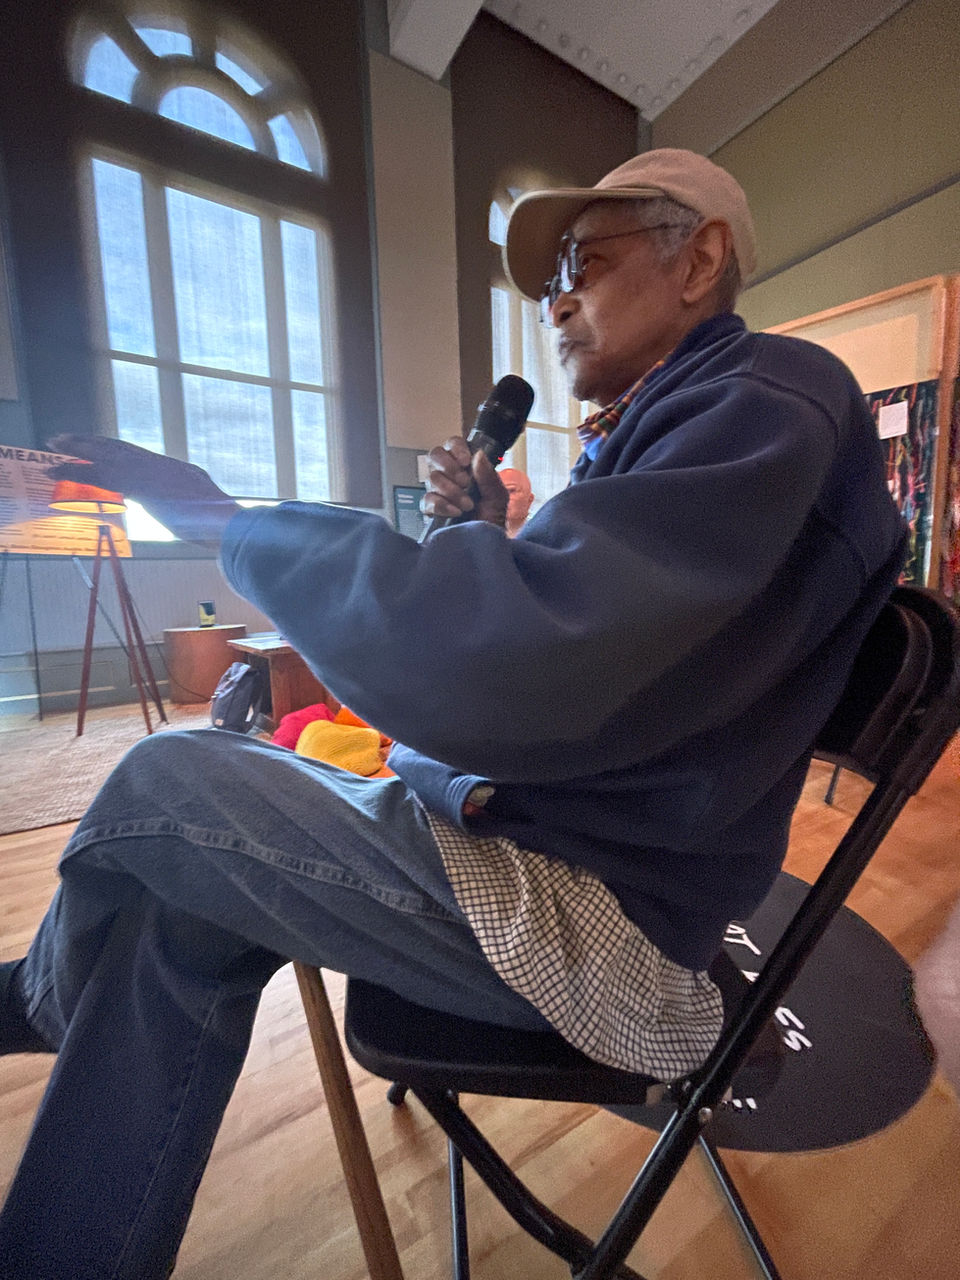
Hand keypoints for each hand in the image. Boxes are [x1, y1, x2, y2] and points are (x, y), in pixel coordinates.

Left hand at [46, 435, 241, 548]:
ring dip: (75, 448)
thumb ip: (197, 510)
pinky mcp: (136, 483)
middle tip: (66, 438)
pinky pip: (96, 475)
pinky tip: (53, 471)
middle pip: (119, 447)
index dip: (116, 452)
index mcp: (180, 471)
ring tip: (54, 443)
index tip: (98, 449)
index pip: (141, 457)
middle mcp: (161, 465)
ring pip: (104, 454)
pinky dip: (72, 471)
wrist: (225, 524)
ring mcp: (149, 471)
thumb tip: (201, 519)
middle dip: (92, 442)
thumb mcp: (210, 512)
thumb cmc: (223, 527)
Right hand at [421, 437, 507, 527]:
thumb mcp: (498, 497)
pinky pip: (426, 501)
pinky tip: (455, 512)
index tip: (466, 461)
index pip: (452, 444)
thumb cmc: (493, 521)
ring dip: (452, 491)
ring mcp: (438, 492)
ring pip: (432, 478)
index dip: (456, 448)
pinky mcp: (431, 510)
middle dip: (450, 467)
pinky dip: (441, 505)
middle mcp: (450, 476)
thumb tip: (477, 455)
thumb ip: (488, 476)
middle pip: (435, 455)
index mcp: (467, 468)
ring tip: (467, 505)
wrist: (485, 546)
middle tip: (466, 483)